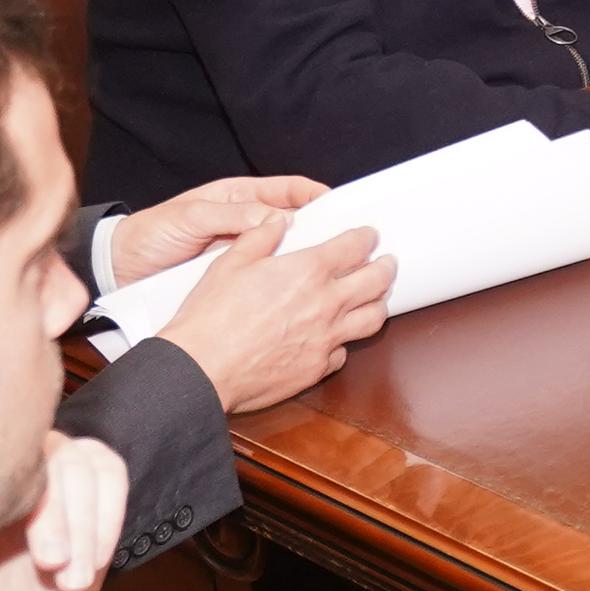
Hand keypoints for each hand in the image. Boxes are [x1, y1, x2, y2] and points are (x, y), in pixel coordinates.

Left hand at [0, 431, 126, 590]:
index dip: (21, 501)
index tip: (29, 554)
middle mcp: (6, 462)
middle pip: (48, 456)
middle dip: (58, 517)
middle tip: (52, 566)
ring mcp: (49, 470)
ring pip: (84, 466)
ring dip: (87, 527)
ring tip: (71, 579)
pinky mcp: (89, 487)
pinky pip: (111, 477)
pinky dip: (107, 519)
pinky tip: (91, 563)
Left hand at [101, 173, 323, 289]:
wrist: (117, 270)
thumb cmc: (151, 234)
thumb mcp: (191, 218)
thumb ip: (232, 216)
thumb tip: (278, 220)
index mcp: (239, 199)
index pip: (288, 191)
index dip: (315, 196)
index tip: (341, 206)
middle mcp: (247, 225)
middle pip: (294, 224)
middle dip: (322, 230)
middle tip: (351, 242)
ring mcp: (242, 254)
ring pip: (284, 254)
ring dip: (305, 261)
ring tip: (333, 272)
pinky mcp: (235, 281)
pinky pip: (265, 278)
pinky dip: (283, 285)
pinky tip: (301, 296)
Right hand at [159, 217, 392, 415]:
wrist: (201, 369)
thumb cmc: (210, 318)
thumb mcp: (229, 263)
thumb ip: (259, 237)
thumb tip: (276, 220)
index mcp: (307, 271)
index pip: (354, 246)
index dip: (366, 237)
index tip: (369, 235)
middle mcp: (326, 303)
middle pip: (376, 281)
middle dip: (386, 267)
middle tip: (387, 262)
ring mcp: (325, 339)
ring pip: (372, 319)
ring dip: (379, 305)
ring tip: (377, 298)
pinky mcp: (316, 368)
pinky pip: (343, 353)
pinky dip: (344, 343)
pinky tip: (338, 339)